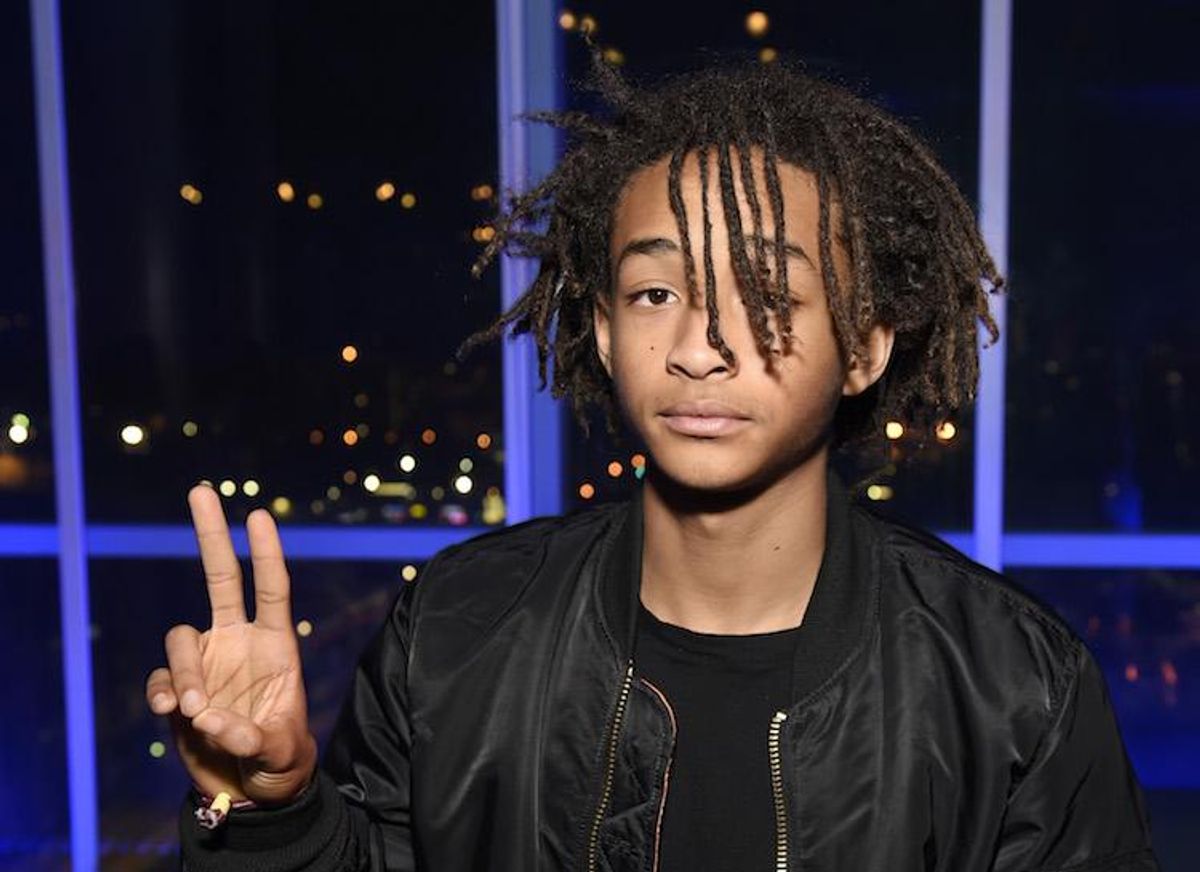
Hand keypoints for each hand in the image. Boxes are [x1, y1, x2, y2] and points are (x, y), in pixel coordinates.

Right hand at [145, 483, 316, 804]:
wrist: (251, 793)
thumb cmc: (280, 763)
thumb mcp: (280, 752)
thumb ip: (252, 736)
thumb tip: (209, 717)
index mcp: (276, 644)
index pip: (271, 588)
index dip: (265, 552)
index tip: (257, 514)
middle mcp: (238, 643)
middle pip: (220, 578)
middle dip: (211, 534)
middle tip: (201, 489)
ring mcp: (205, 663)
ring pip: (179, 639)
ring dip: (182, 670)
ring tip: (194, 709)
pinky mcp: (177, 690)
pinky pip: (160, 678)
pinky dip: (161, 691)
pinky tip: (171, 713)